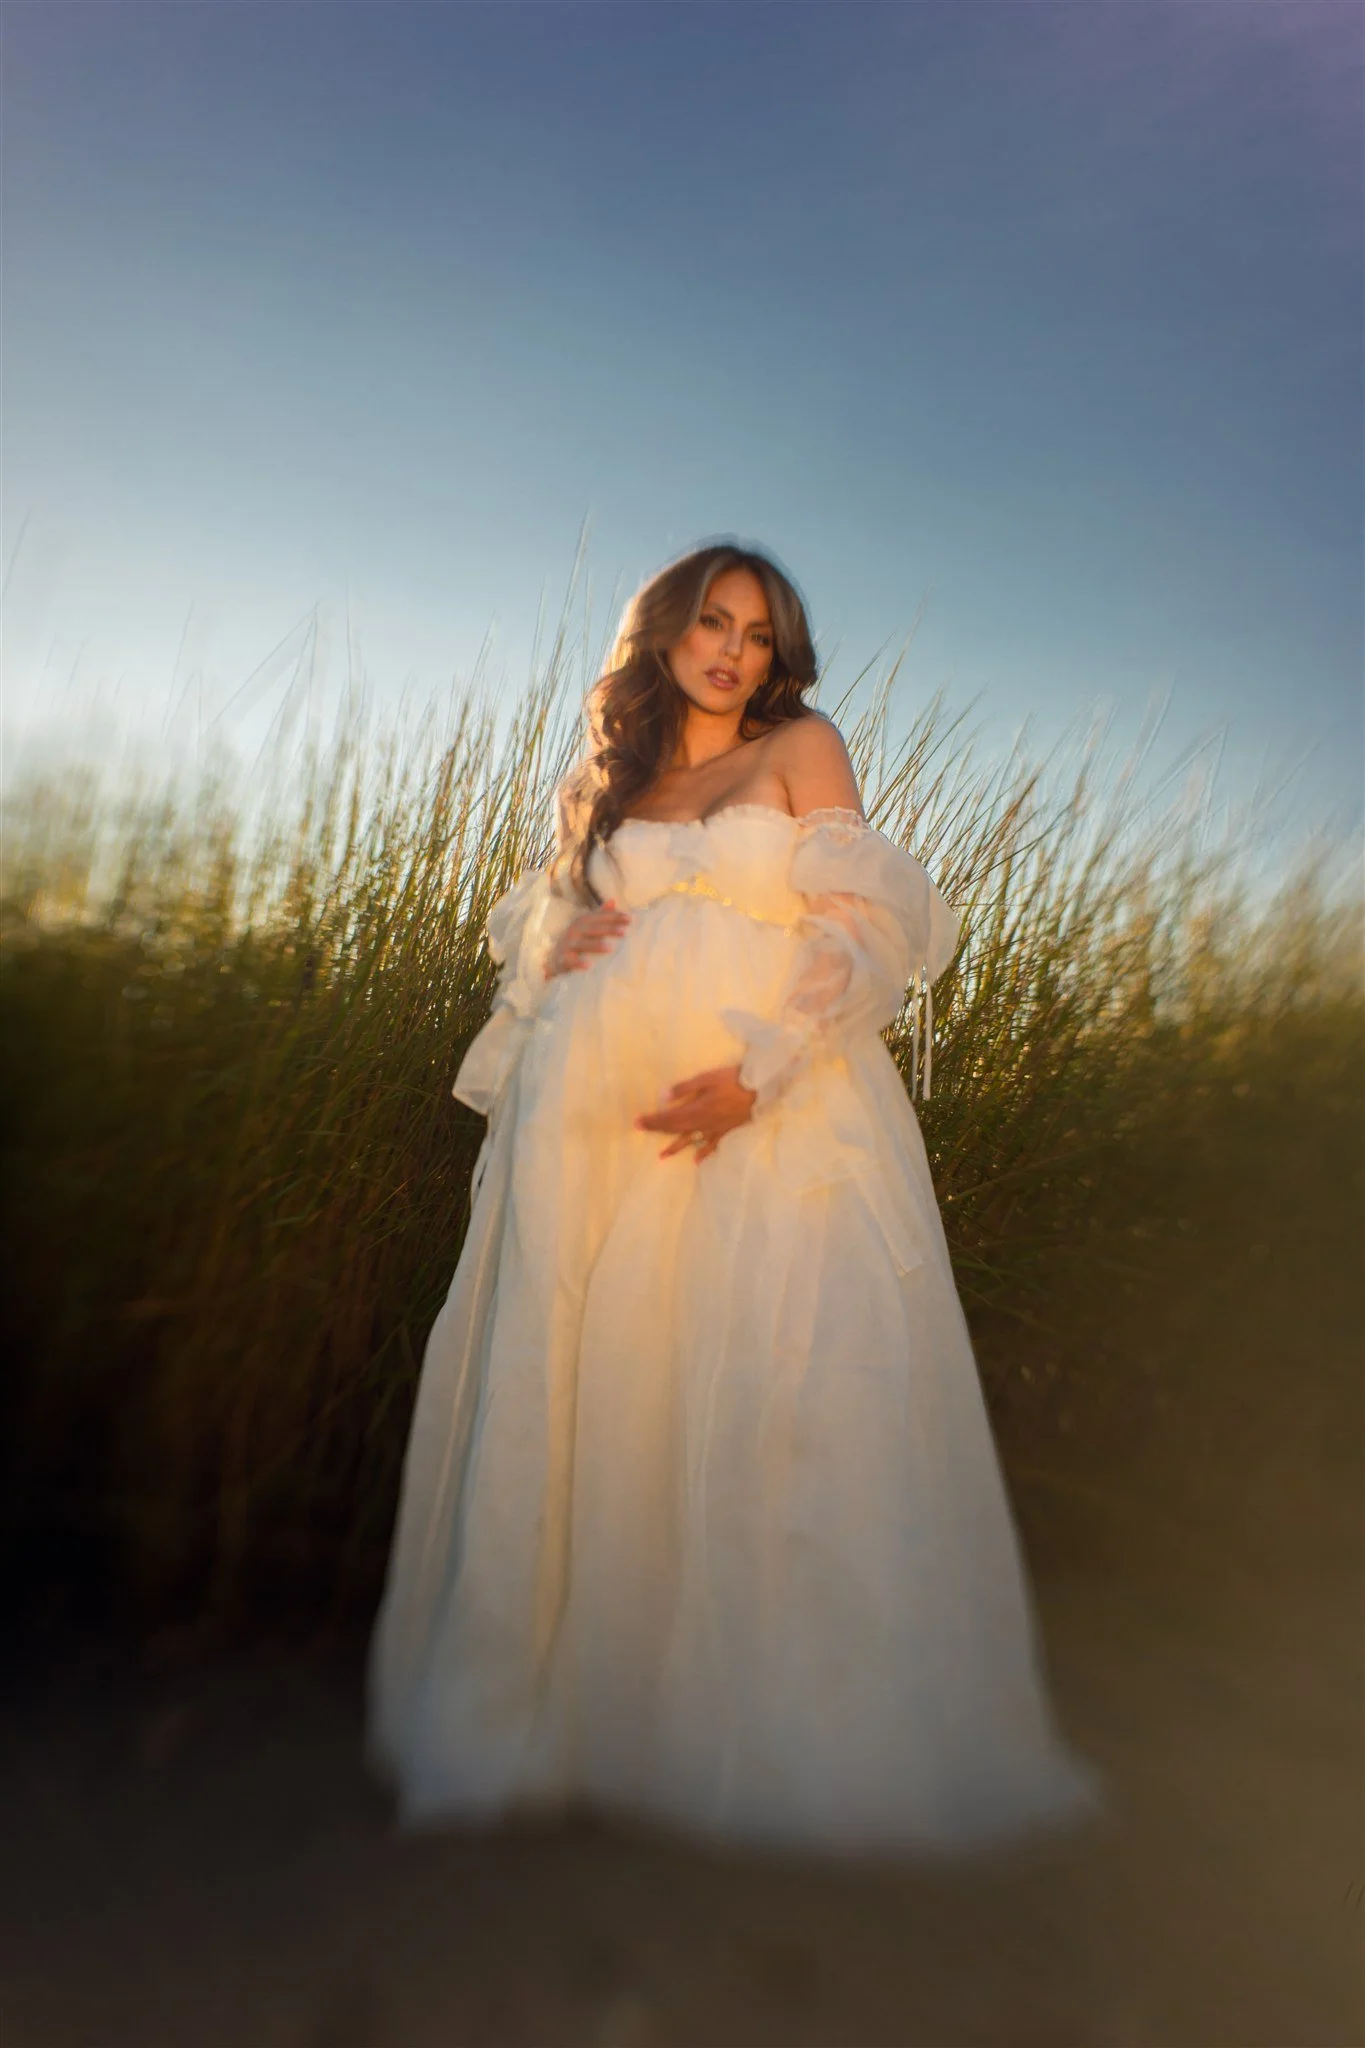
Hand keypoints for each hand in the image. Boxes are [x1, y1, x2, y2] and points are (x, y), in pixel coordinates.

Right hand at [546, 899, 630, 976]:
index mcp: (582, 922)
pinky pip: (570, 961)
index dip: (614, 917)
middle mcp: (574, 931)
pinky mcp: (562, 959)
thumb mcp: (586, 927)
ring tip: (610, 949)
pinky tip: (589, 965)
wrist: (553, 958)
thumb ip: (600, 915)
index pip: (599, 917)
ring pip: (582, 944)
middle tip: (624, 932)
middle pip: (592, 928)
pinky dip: (578, 963)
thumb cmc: (576, 941)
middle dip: (608, 929)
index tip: (630, 919)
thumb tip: (613, 900)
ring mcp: (567, 945)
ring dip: (595, 945)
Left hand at [634, 1063, 757, 1162]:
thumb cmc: (733, 1080)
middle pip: (676, 1128)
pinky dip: (703, 1153)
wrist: (760, 1090)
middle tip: (642, 1132)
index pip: (669, 1117)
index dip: (653, 1120)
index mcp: (696, 1109)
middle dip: (658, 1130)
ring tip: (662, 1156)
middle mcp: (703, 1123)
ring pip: (691, 1140)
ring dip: (675, 1147)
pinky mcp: (726, 1130)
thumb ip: (685, 1088)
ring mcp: (714, 1128)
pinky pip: (712, 1145)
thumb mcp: (707, 1078)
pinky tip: (696, 1160)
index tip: (638, 1123)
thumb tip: (664, 1097)